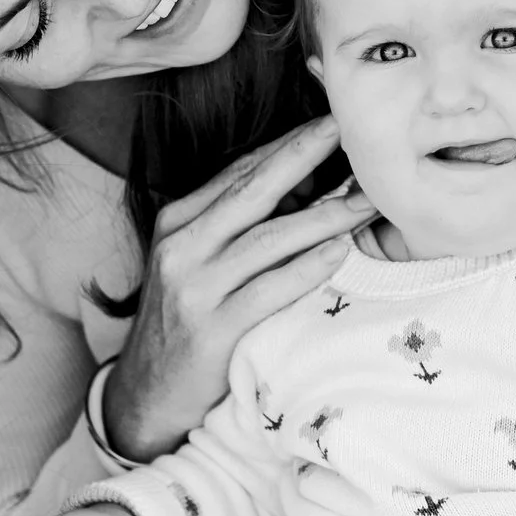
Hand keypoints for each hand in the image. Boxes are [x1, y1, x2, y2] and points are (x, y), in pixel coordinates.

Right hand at [106, 115, 374, 458]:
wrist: (146, 396)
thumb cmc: (187, 320)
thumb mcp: (199, 261)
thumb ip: (241, 223)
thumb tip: (313, 179)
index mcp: (178, 220)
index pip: (241, 169)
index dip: (290, 142)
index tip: (332, 119)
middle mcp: (181, 246)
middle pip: (255, 190)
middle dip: (307, 154)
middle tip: (352, 129)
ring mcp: (193, 288)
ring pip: (270, 238)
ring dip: (327, 214)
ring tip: (369, 197)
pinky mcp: (211, 330)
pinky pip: (269, 290)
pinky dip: (308, 268)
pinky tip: (340, 251)